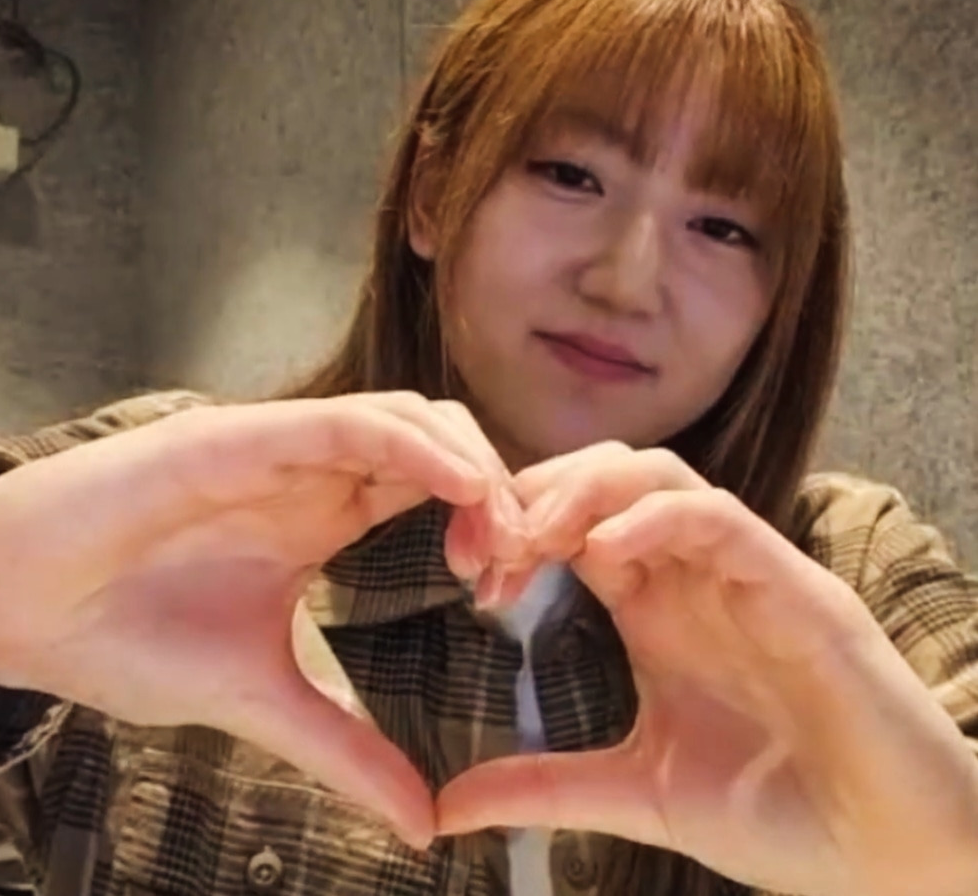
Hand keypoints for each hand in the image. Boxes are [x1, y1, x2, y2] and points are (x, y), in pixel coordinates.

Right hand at [0, 392, 525, 848]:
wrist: (14, 607)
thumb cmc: (123, 634)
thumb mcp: (257, 696)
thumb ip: (342, 744)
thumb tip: (422, 823)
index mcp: (324, 513)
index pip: (434, 490)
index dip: (489, 525)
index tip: (510, 589)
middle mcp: (312, 469)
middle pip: (439, 444)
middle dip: (497, 491)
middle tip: (521, 561)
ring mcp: (278, 446)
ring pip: (406, 418)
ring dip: (468, 463)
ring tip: (500, 532)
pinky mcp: (239, 435)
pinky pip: (347, 422)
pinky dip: (413, 445)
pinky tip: (459, 487)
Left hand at [437, 444, 977, 895]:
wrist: (887, 857)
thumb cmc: (776, 815)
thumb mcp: (638, 792)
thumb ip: (546, 787)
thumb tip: (447, 808)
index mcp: (655, 606)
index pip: (577, 522)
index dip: (517, 528)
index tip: (472, 572)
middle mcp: (694, 575)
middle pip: (607, 476)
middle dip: (540, 493)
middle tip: (489, 542)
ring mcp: (744, 572)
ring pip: (659, 475)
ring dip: (586, 491)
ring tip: (536, 538)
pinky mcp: (794, 587)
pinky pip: (717, 517)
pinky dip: (654, 519)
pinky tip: (604, 555)